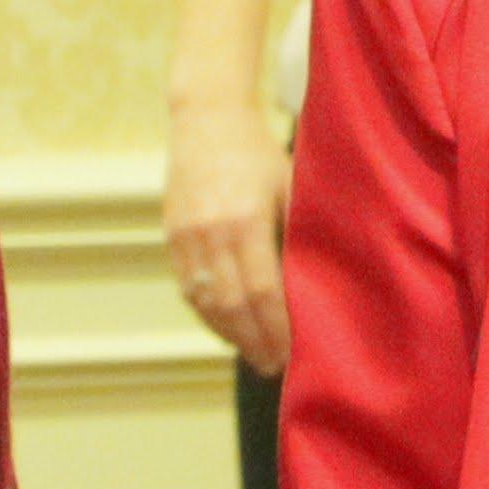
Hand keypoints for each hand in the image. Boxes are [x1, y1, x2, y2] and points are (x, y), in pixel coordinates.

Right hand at [162, 97, 293, 374]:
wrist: (206, 120)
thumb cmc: (258, 153)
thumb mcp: (290, 185)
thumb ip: (297, 232)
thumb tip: (317, 284)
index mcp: (245, 220)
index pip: (263, 291)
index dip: (277, 328)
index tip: (293, 352)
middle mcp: (211, 233)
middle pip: (233, 305)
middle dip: (254, 342)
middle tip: (274, 367)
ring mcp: (186, 237)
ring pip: (206, 302)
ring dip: (230, 335)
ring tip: (253, 356)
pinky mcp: (171, 237)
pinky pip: (188, 288)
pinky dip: (207, 315)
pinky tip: (227, 328)